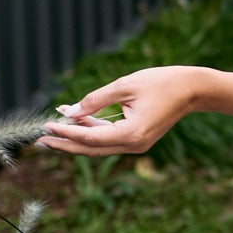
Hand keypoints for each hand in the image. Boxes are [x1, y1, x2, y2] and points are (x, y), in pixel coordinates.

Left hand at [35, 65, 201, 155]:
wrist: (192, 89)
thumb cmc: (161, 82)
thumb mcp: (124, 86)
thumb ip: (95, 100)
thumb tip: (70, 112)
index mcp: (131, 134)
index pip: (89, 138)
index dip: (66, 132)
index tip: (46, 125)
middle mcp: (134, 145)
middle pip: (91, 149)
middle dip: (65, 144)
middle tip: (40, 140)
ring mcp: (137, 145)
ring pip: (99, 146)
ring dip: (76, 138)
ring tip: (52, 131)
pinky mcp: (138, 139)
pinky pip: (109, 139)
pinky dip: (92, 132)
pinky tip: (75, 122)